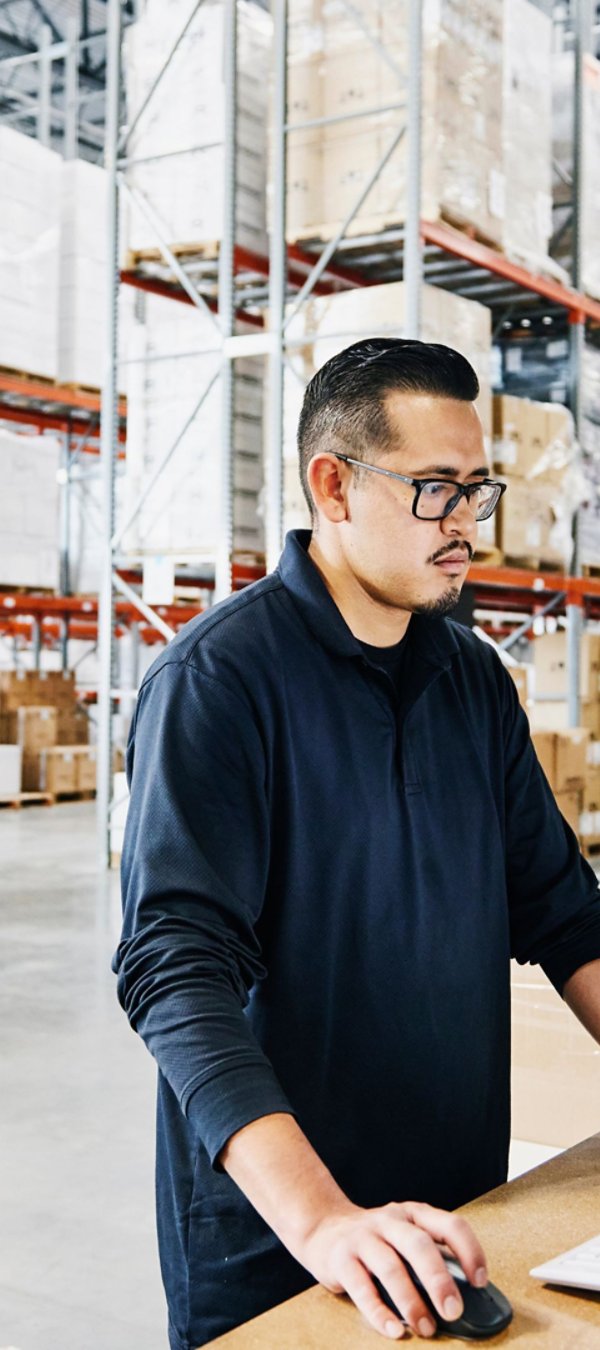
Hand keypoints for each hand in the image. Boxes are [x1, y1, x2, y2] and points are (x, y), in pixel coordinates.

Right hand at [298, 1198, 487, 1339]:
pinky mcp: (341, 1259)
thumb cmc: (376, 1240)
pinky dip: (379, 1312)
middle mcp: (390, 1221)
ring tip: (426, 1327)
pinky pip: (361, 1288)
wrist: (322, 1228)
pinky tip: (394, 1330)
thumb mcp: (404, 1237)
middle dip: (439, 1280)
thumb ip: (430, 1257)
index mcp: (413, 1215)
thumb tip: (463, 1297)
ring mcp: (363, 1238)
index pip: (449, 1224)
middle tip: (454, 1311)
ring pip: (390, 1267)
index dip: (469, 1251)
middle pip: (419, 1245)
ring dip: (411, 1301)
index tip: (480, 1281)